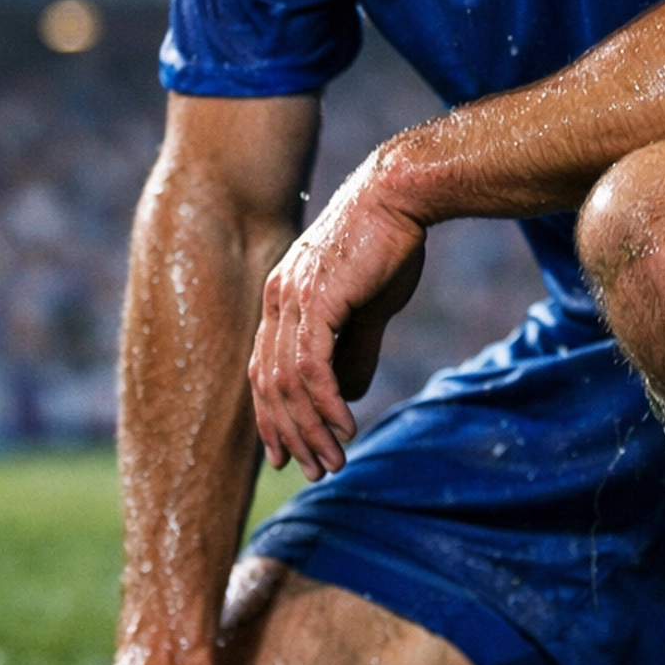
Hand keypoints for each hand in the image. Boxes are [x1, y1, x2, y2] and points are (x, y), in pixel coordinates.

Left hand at [249, 158, 426, 476]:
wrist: (400, 195)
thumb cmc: (389, 243)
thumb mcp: (368, 306)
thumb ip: (353, 349)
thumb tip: (346, 395)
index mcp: (281, 299)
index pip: (264, 371)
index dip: (272, 417)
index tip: (288, 455)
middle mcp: (277, 301)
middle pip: (269, 385)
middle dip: (290, 434)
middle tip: (315, 470)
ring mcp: (292, 300)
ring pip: (288, 384)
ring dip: (311, 428)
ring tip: (333, 459)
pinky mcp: (316, 300)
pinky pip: (311, 368)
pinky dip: (324, 404)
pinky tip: (345, 426)